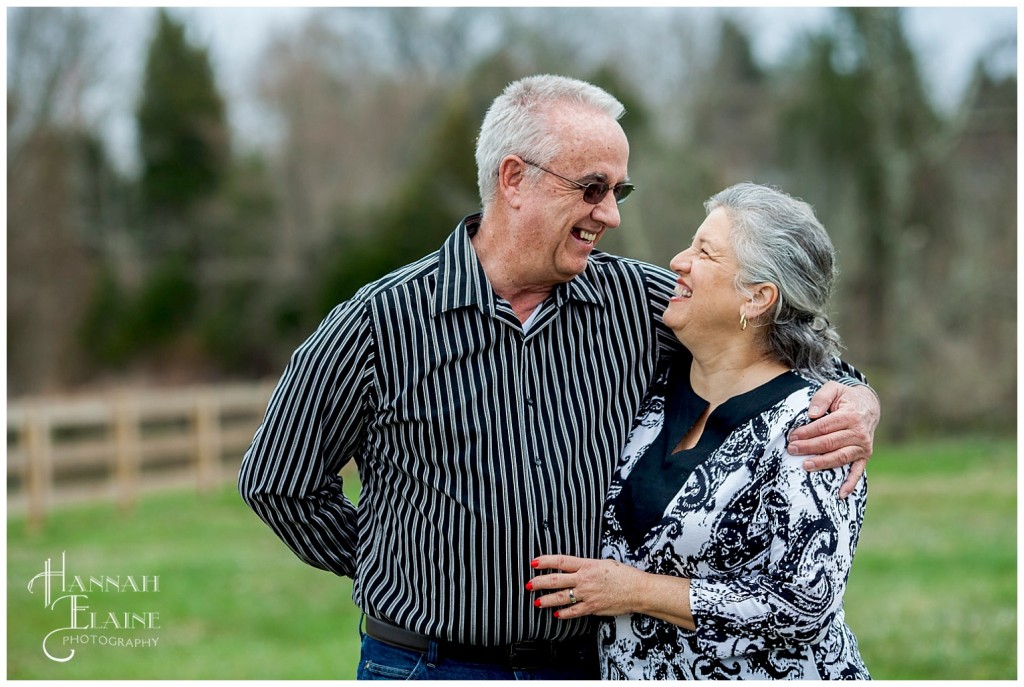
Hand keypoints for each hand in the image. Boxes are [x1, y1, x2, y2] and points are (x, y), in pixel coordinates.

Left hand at [527, 554, 645, 618]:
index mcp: (587, 565)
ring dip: (546, 600)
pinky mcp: (592, 608)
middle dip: (539, 583)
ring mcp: (587, 595)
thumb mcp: (603, 563)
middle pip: (556, 580)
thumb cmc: (623, 574)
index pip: (561, 561)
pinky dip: (563, 614)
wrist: (638, 590)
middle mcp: (584, 579)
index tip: (534, 562)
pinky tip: (556, 614)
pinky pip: (573, 612)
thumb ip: (587, 566)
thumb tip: (574, 568)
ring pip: (561, 598)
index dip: (545, 561)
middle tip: (529, 584)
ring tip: (536, 602)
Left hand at [787, 382, 879, 496]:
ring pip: (840, 457)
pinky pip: (858, 471)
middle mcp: (859, 433)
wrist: (869, 405)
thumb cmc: (845, 397)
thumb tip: (811, 415)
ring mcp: (863, 446)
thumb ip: (821, 398)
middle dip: (809, 447)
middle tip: (791, 449)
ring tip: (805, 466)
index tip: (792, 437)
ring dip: (822, 463)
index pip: (824, 427)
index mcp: (851, 415)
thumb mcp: (833, 389)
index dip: (807, 433)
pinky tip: (840, 494)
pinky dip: (850, 483)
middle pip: (830, 443)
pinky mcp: (865, 456)